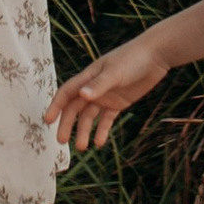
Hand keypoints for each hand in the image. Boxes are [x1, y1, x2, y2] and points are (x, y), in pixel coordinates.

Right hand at [46, 38, 167, 153]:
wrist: (155, 55)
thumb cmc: (133, 59)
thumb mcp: (115, 72)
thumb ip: (99, 85)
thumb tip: (82, 96)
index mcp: (88, 77)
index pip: (67, 92)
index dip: (56, 105)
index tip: (48, 120)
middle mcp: (94, 88)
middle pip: (75, 108)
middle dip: (67, 124)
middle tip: (62, 141)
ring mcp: (106, 96)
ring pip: (90, 116)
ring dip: (85, 131)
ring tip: (82, 147)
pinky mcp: (119, 103)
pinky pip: (106, 119)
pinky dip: (102, 130)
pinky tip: (99, 143)